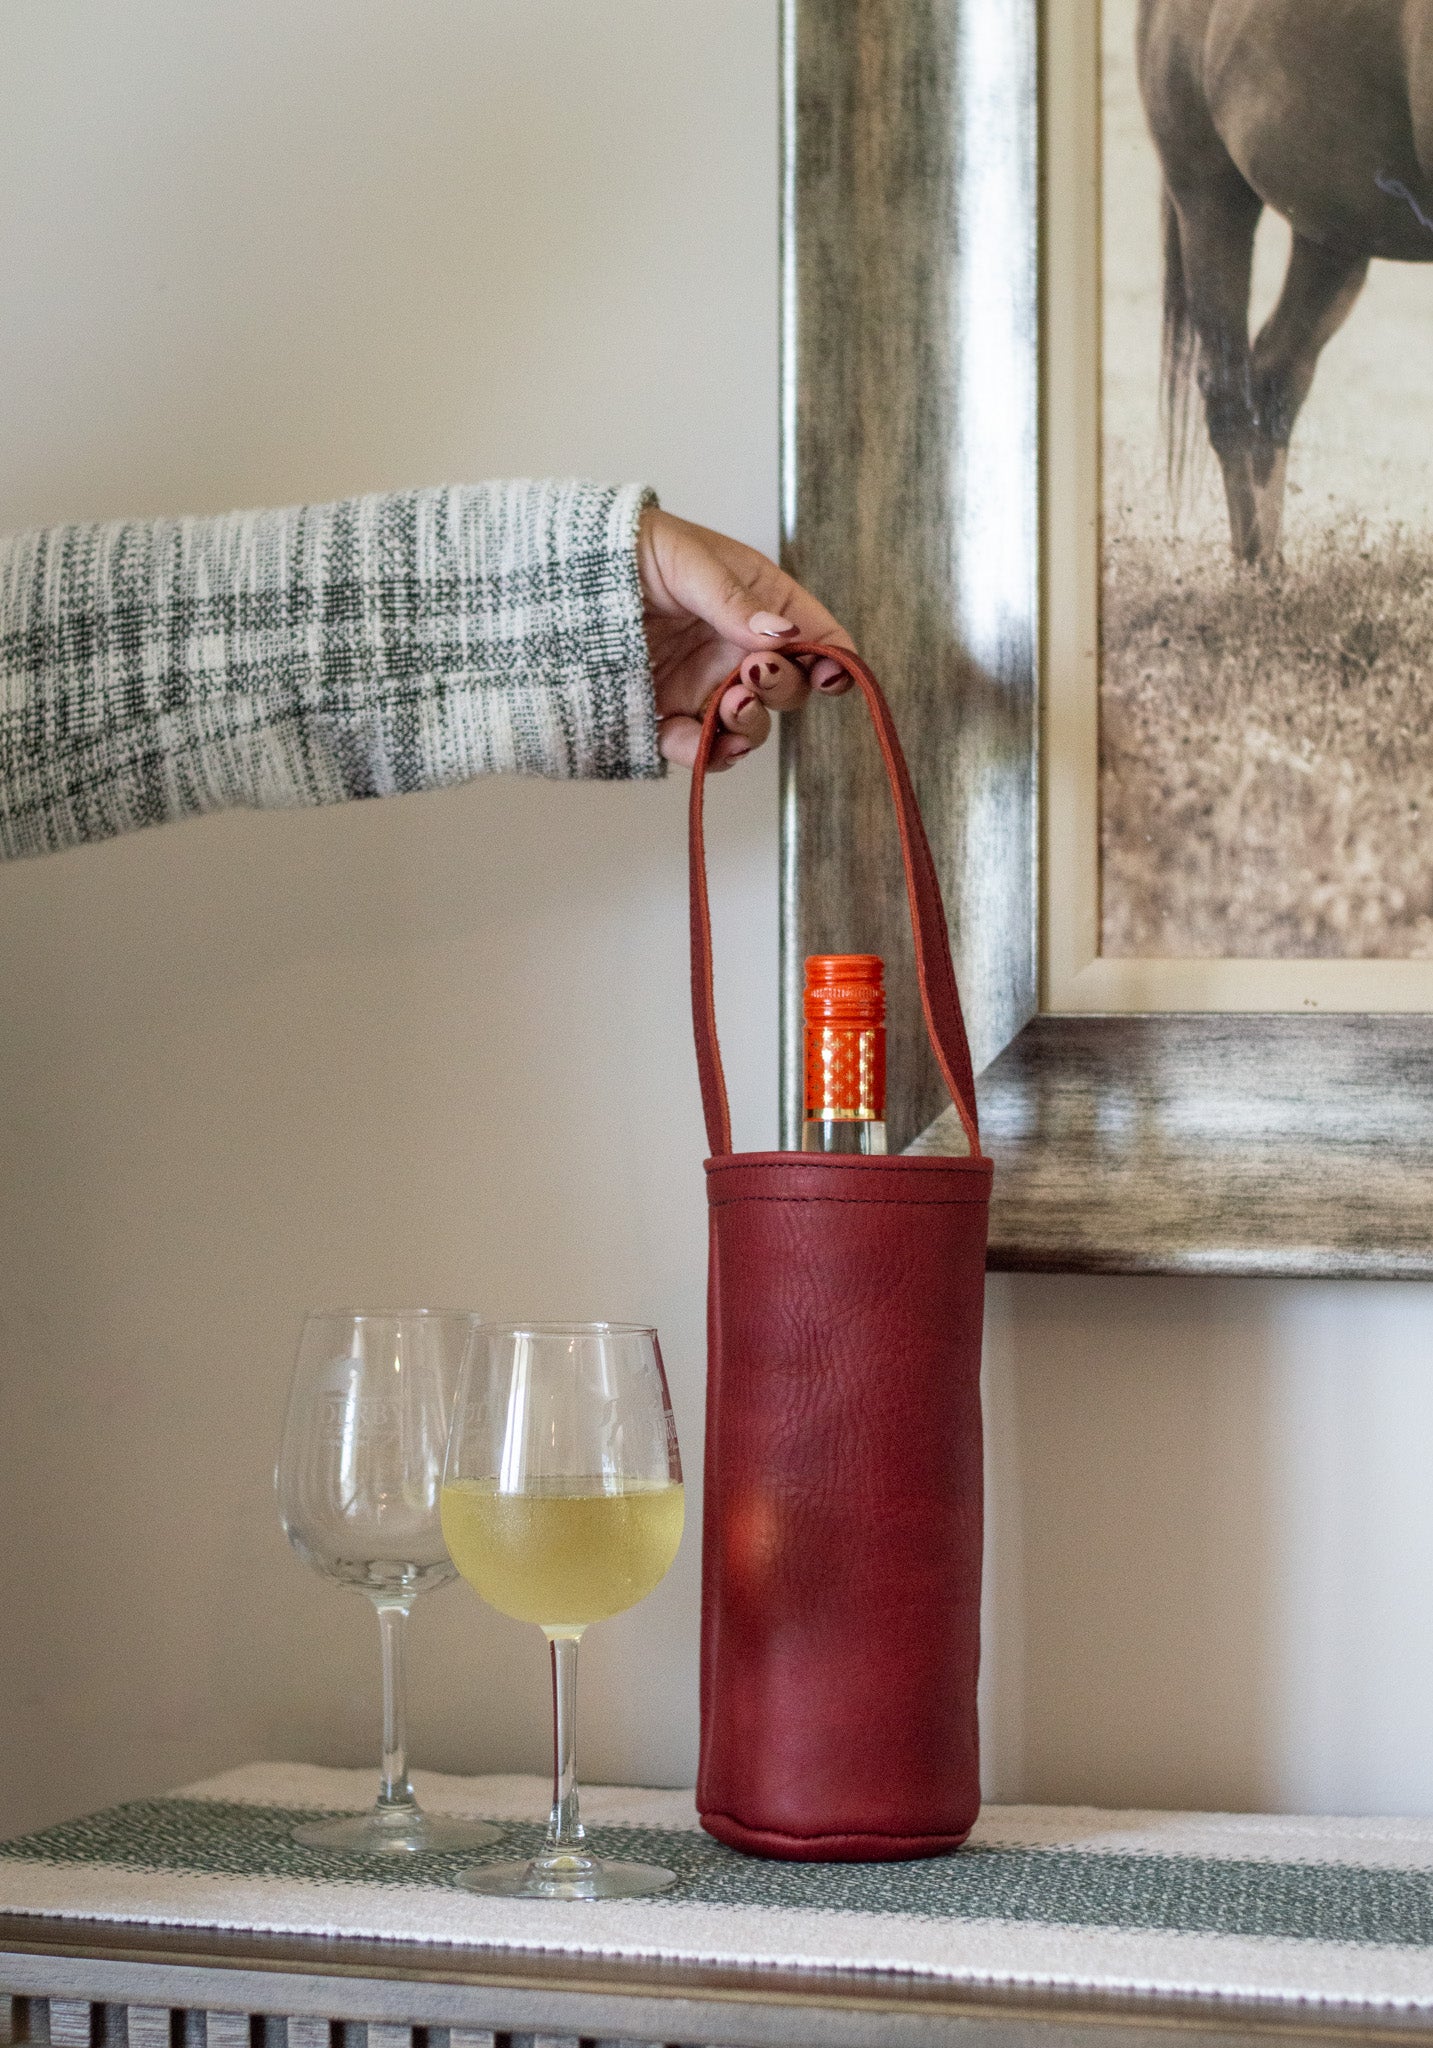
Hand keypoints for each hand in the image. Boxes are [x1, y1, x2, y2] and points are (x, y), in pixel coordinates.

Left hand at [637, 507, 856, 770]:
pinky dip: (705, 754)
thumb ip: (734, 601)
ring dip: (749, 726)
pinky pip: (697, 747)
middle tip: (755, 673)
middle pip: (789, 686)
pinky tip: (705, 745)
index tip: (830, 675)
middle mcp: (738, 648)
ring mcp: (705, 685)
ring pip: (750, 725)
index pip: (815, 633)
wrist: (565, 574)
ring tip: (731, 708)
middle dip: (782, 687)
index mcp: (759, 601)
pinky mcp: (668, 715)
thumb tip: (785, 635)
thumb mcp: (688, 561)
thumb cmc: (632, 548)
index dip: (833, 658)